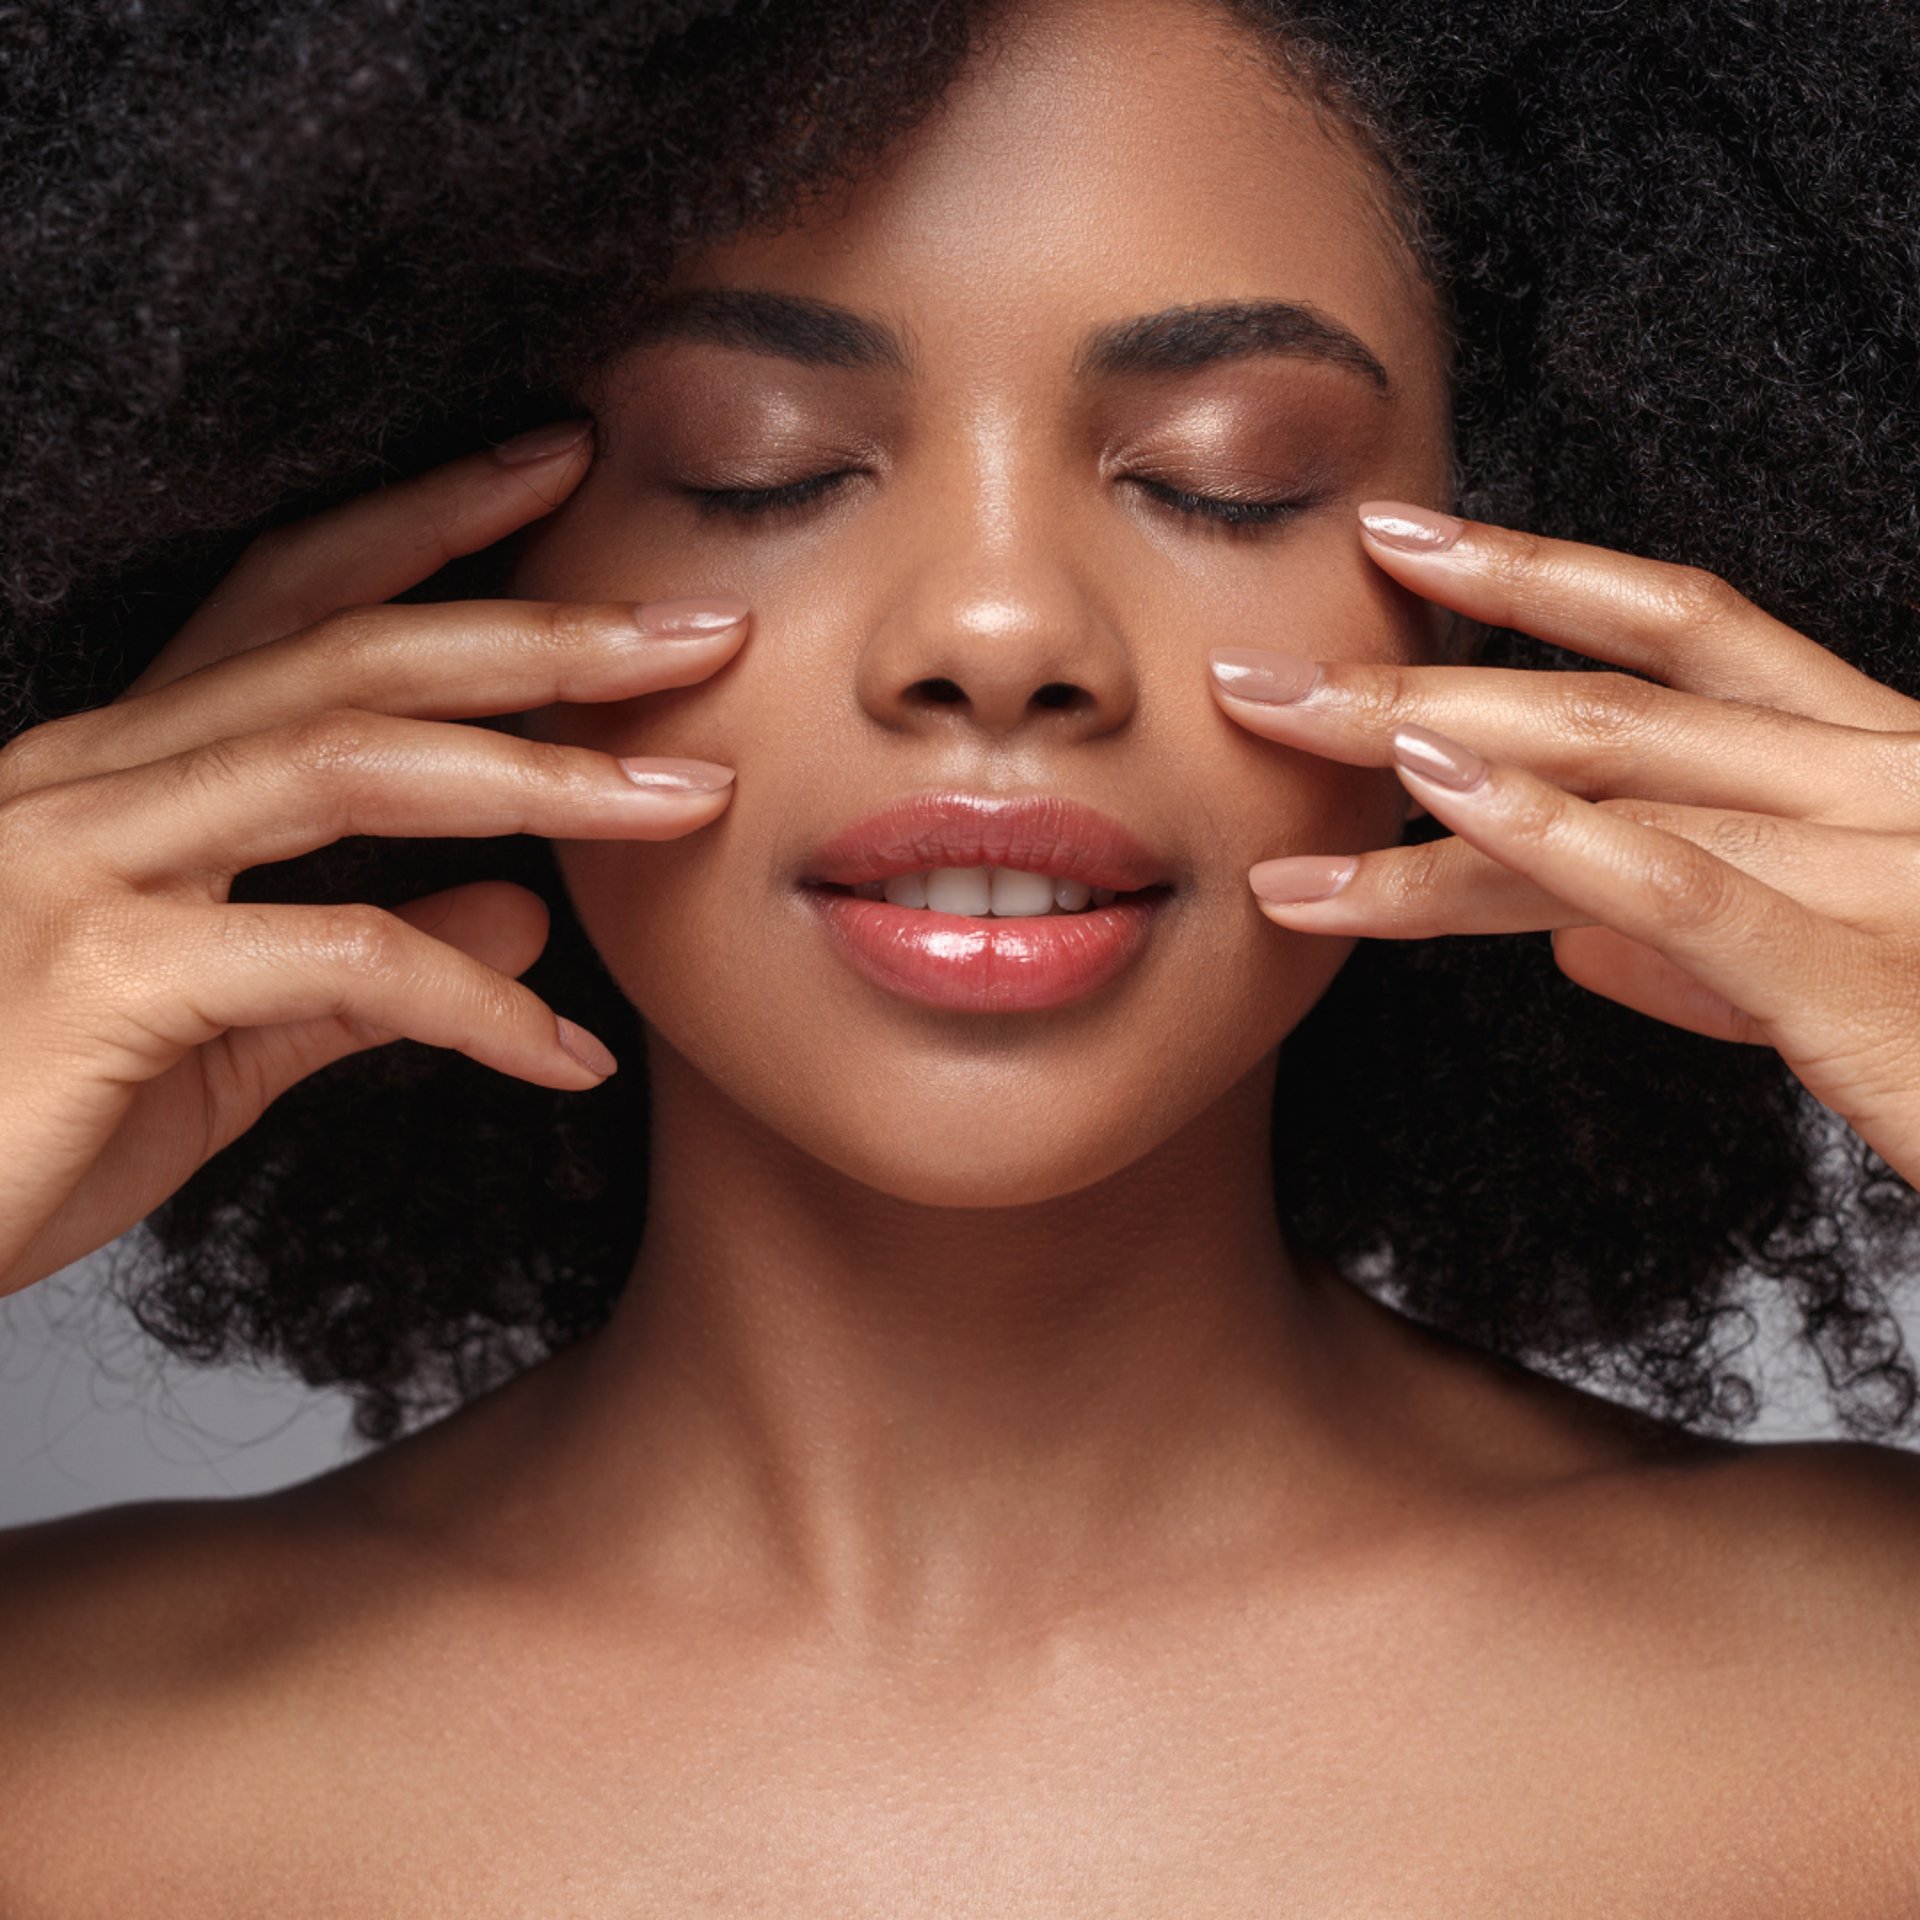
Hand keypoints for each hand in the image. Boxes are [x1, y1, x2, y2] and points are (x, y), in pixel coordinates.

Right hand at [0, 421, 746, 1298]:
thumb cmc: (13, 1124)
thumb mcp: (221, 1033)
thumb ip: (367, 969)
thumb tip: (523, 908)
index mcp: (125, 770)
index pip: (295, 601)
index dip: (431, 523)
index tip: (562, 471)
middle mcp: (98, 777)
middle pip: (353, 653)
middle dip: (543, 632)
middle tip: (705, 626)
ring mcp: (86, 863)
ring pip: (351, 763)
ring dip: (544, 776)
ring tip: (692, 799)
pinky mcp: (100, 978)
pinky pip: (336, 957)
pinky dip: (474, 1002)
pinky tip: (567, 1055)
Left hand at [1207, 499, 1919, 1190]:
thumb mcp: (1852, 979)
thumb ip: (1714, 953)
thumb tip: (1573, 944)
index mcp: (1877, 766)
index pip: (1682, 632)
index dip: (1529, 572)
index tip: (1397, 534)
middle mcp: (1884, 776)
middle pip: (1608, 689)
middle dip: (1416, 667)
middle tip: (1250, 665)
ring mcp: (1884, 858)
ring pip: (1615, 771)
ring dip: (1421, 750)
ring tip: (1271, 737)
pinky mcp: (1867, 968)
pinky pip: (1681, 885)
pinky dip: (1545, 831)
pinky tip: (1430, 799)